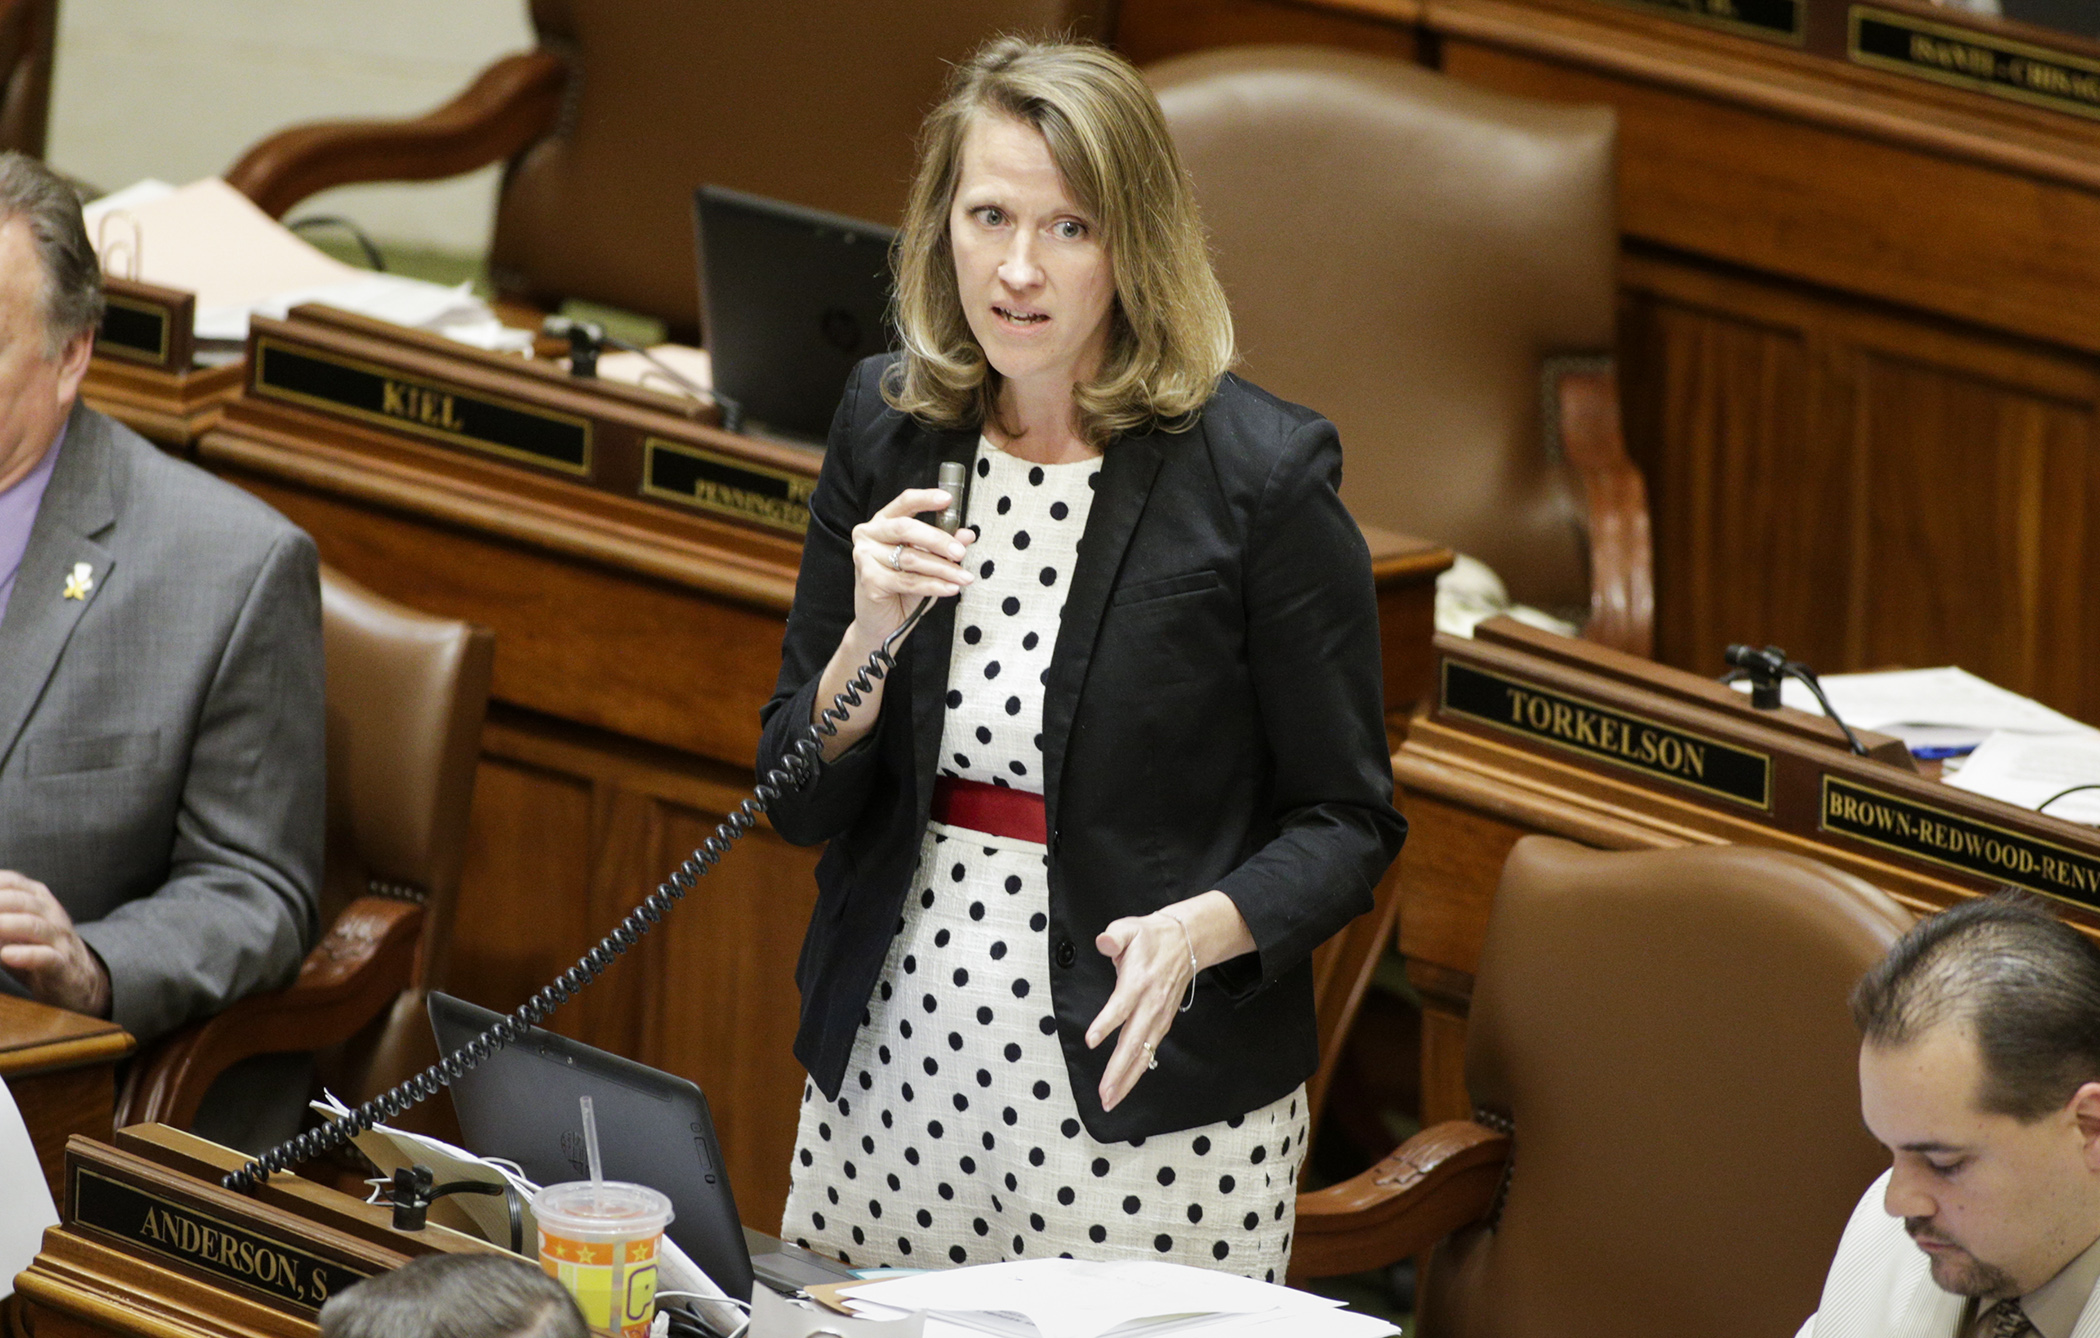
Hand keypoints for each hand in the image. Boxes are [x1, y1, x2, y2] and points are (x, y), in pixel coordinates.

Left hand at [0, 871, 110, 1016]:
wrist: (80, 978)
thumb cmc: (38, 947)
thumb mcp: (15, 926)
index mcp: (38, 899)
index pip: (12, 882)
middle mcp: (51, 914)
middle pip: (22, 901)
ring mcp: (59, 939)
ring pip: (34, 926)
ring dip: (7, 924)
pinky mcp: (63, 965)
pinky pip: (46, 957)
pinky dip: (26, 955)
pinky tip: (6, 955)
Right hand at [847, 487, 975, 648]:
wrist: (884, 624)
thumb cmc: (903, 589)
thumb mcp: (927, 563)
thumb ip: (943, 547)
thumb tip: (966, 535)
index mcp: (883, 523)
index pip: (904, 503)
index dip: (925, 499)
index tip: (947, 500)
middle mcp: (869, 534)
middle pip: (905, 528)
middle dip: (938, 540)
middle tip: (961, 552)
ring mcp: (865, 556)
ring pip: (911, 557)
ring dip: (943, 568)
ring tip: (964, 577)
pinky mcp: (869, 580)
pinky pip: (908, 580)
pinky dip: (934, 585)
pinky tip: (950, 588)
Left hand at [1085, 912, 1196, 1112]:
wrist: (1187, 942)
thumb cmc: (1152, 937)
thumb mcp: (1130, 927)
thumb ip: (1114, 936)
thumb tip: (1103, 942)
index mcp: (1139, 981)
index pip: (1121, 1005)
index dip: (1106, 1023)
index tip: (1091, 1041)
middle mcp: (1150, 1004)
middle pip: (1133, 1042)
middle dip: (1117, 1070)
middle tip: (1103, 1093)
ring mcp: (1159, 1017)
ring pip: (1143, 1054)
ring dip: (1127, 1079)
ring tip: (1110, 1099)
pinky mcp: (1162, 1023)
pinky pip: (1149, 1052)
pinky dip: (1138, 1072)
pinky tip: (1125, 1086)